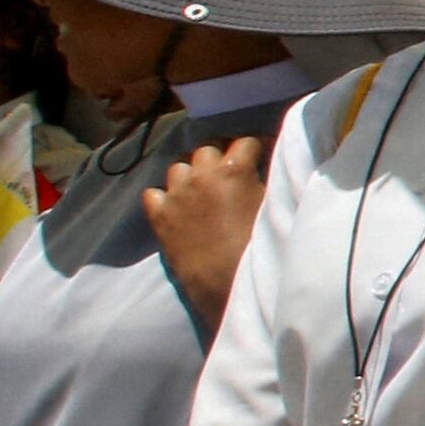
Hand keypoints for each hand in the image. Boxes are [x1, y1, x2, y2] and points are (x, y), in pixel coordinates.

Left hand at [142, 135, 270, 321]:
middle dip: (219, 154)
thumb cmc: (260, 245)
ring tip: (202, 185)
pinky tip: (177, 204)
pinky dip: (164, 195)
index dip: (256, 147)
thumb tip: (262, 169)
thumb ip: (263, 180)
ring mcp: (176, 195)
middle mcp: (200, 175)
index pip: (245, 142)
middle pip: (207, 148)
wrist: (229, 283)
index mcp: (233, 169)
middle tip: (230, 170)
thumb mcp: (272, 205)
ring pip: (177, 167)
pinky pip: (153, 193)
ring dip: (191, 171)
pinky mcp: (159, 216)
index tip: (261, 156)